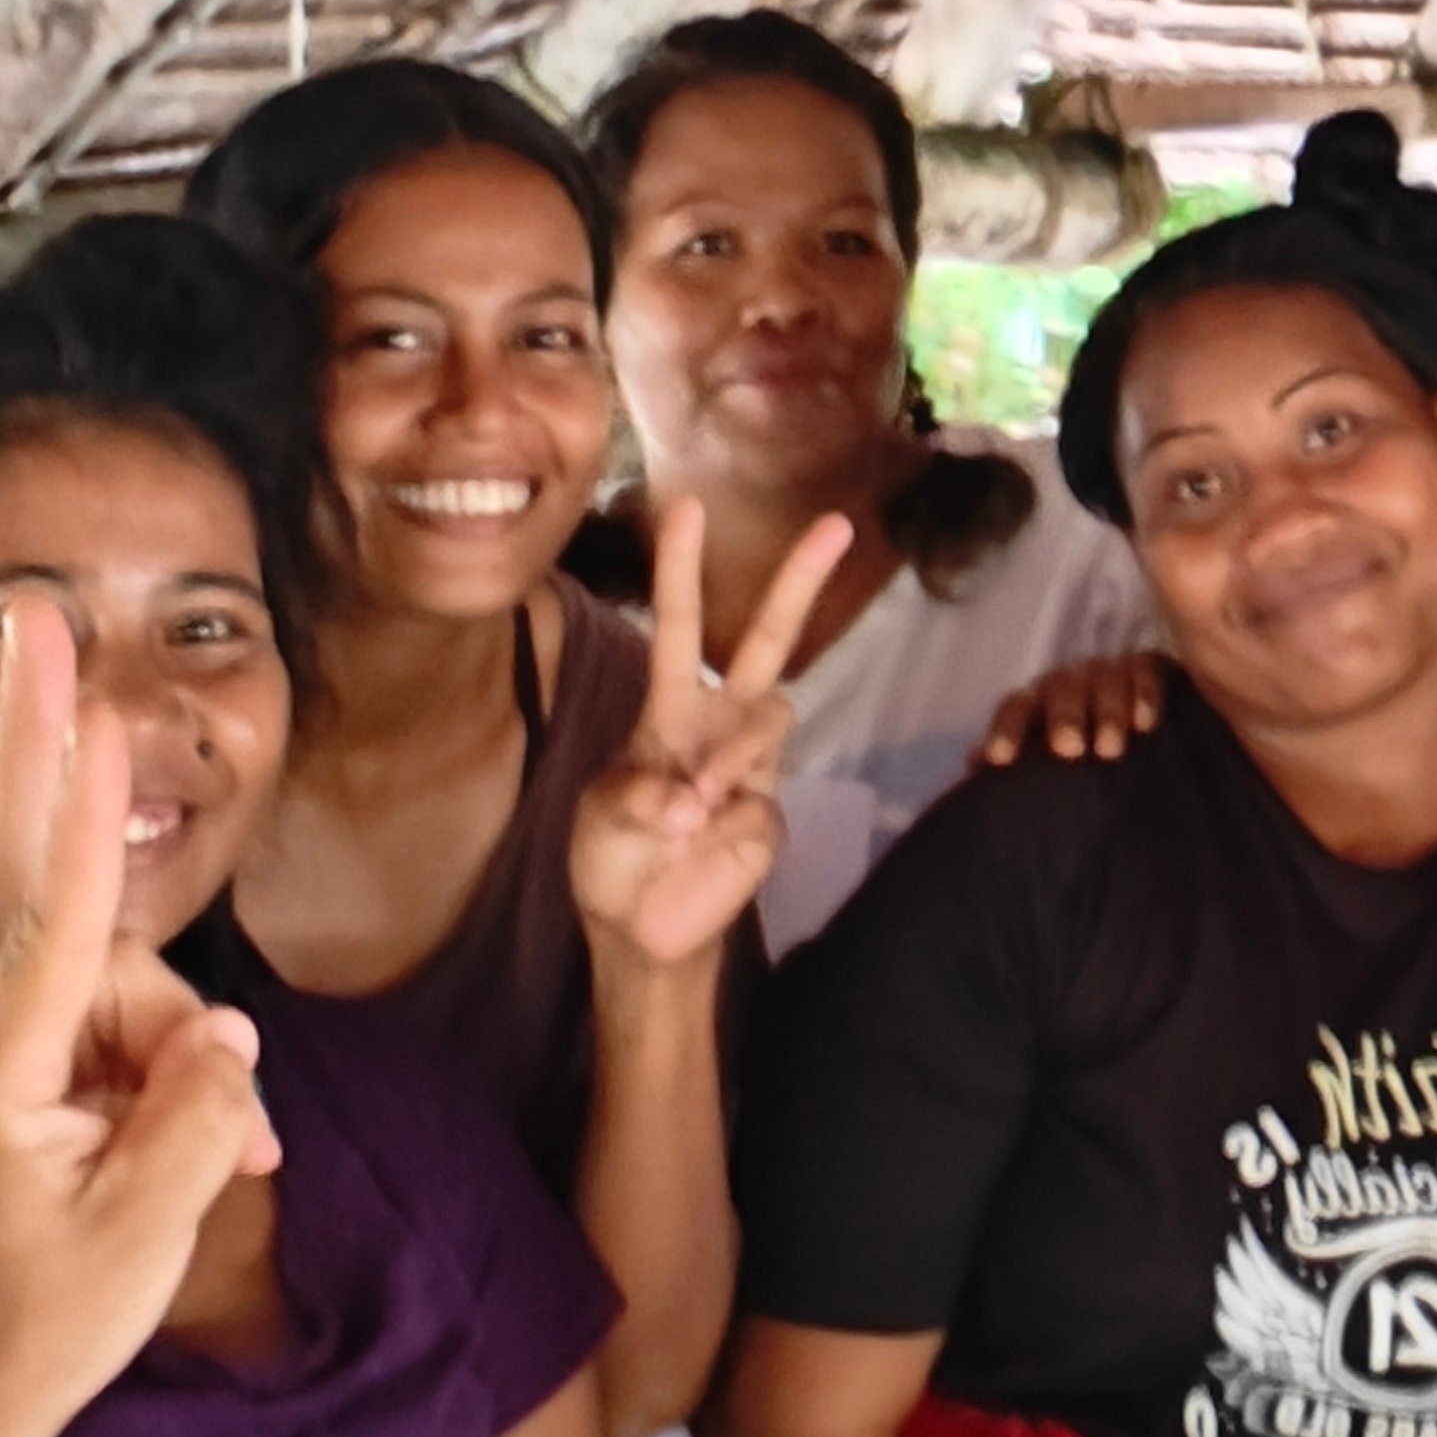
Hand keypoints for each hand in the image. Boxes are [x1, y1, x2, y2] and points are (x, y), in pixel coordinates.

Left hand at [0, 599, 276, 1436]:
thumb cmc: (33, 1328)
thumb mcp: (143, 1230)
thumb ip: (201, 1112)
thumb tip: (227, 1033)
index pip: (56, 901)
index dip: (81, 795)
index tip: (91, 698)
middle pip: (32, 858)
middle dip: (45, 733)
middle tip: (40, 613)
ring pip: (116, 979)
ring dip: (188, 1056)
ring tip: (232, 1171)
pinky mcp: (6, 1066)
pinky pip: (108, 1026)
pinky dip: (170, 1076)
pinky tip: (218, 1159)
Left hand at [572, 500, 840, 972]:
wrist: (641, 930)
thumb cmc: (612, 859)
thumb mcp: (600, 813)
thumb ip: (638, 792)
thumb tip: (691, 796)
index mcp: (670, 710)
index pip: (679, 628)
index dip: (681, 569)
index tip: (687, 506)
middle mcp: (719, 725)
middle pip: (771, 641)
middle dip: (801, 582)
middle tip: (835, 525)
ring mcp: (753, 768)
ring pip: (770, 714)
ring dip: (728, 753)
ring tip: (685, 810)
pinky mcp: (770, 815)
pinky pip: (757, 796)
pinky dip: (719, 818)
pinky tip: (694, 843)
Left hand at [968, 648, 1170, 768]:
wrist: (1130, 721)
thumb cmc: (1078, 745)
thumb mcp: (1043, 755)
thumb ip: (1013, 757)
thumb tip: (973, 763)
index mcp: (1037, 702)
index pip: (1013, 708)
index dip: (1005, 731)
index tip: (1001, 760)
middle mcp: (1069, 681)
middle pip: (1060, 689)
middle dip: (1063, 718)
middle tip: (1069, 750)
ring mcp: (1107, 671)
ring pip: (1103, 680)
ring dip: (1107, 714)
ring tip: (1110, 750)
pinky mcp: (1145, 666)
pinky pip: (1143, 672)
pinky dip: (1144, 696)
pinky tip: (1145, 724)